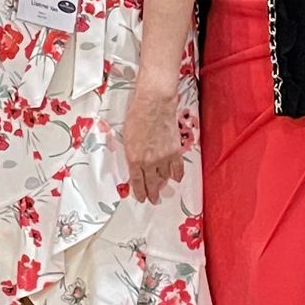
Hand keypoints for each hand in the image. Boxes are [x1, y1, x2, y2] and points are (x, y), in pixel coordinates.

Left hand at [125, 87, 184, 204]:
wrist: (154, 104)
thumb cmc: (137, 116)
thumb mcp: (127, 138)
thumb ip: (132, 154)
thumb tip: (136, 166)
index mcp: (134, 158)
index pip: (137, 182)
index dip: (140, 193)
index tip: (141, 198)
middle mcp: (149, 162)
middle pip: (151, 184)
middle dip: (152, 194)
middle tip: (153, 200)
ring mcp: (164, 158)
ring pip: (164, 178)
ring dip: (163, 184)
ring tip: (162, 188)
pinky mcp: (175, 152)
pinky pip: (178, 169)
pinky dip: (177, 175)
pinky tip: (175, 179)